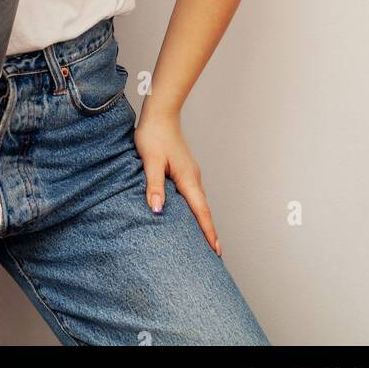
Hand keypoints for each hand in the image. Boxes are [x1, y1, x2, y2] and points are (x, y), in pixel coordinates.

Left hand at [134, 104, 221, 255]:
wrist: (160, 113)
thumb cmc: (154, 134)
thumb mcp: (151, 161)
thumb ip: (154, 185)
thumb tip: (157, 210)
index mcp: (187, 178)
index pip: (201, 211)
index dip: (208, 232)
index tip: (217, 251)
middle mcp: (193, 177)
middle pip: (204, 210)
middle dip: (209, 231)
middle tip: (215, 254)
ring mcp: (190, 173)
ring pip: (198, 202)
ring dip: (202, 220)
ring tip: (204, 240)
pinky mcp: (184, 169)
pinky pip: (192, 194)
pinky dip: (195, 208)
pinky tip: (189, 214)